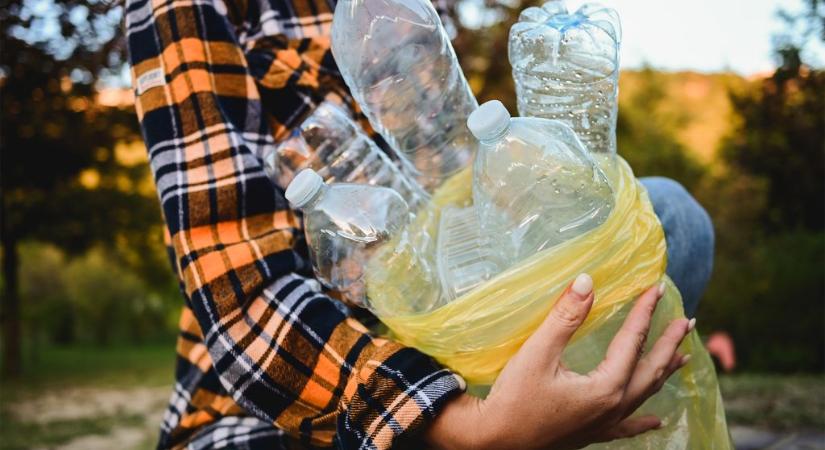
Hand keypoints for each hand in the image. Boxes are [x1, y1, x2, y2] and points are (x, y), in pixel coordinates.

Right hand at [424, 274, 693, 449]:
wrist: (493, 441)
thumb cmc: (513, 398)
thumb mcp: (538, 353)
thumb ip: (565, 317)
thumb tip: (587, 281)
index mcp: (605, 388)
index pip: (632, 342)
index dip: (644, 313)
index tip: (656, 289)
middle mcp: (612, 408)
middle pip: (650, 370)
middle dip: (668, 344)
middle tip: (686, 322)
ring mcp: (603, 424)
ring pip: (643, 395)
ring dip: (663, 373)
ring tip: (682, 357)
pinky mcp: (590, 434)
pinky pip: (627, 426)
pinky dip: (643, 421)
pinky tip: (656, 422)